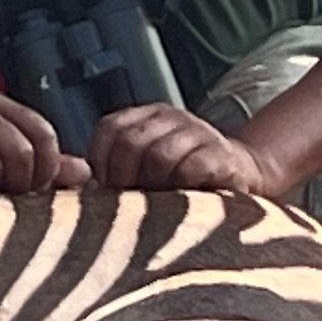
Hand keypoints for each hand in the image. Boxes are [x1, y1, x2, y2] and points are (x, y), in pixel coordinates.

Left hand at [87, 103, 268, 195]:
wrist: (241, 173)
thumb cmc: (182, 177)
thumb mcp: (146, 165)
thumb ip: (116, 170)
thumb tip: (80, 189)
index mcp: (147, 116)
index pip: (109, 128)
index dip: (101, 161)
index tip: (106, 188)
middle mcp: (171, 117)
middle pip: (130, 142)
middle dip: (124, 178)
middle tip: (130, 202)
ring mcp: (198, 132)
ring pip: (160, 155)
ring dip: (154, 186)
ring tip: (158, 204)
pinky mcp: (222, 155)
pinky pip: (192, 168)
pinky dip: (182, 187)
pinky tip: (183, 200)